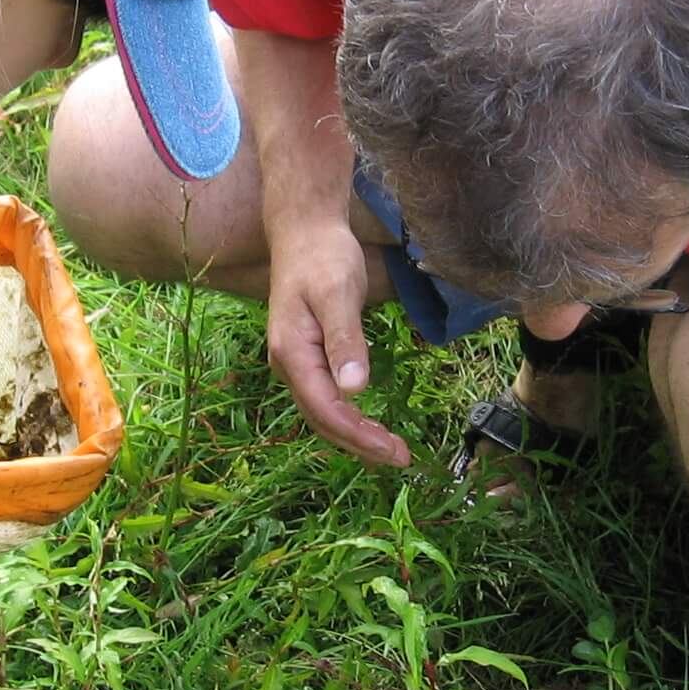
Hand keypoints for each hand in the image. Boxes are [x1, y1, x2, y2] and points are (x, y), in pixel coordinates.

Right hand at [265, 216, 409, 466]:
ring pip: (323, 412)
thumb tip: (355, 390)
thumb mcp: (338, 294)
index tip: (394, 451)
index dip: (360, 436)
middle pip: (322, 419)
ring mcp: (295, 361)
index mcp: (292, 353)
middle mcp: (288, 364)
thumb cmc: (324, 257)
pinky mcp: (307, 356)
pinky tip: (368, 423)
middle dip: (360, 444)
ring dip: (355, 435)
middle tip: (401, 458)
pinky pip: (325, 398)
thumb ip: (346, 341)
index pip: (326, 410)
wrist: (305, 230)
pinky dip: (348, 417)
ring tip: (390, 449)